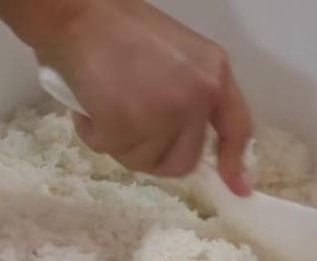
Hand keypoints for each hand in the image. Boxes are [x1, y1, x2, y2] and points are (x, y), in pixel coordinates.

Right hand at [0, 0, 252, 195]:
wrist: (79, 13)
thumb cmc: (118, 28)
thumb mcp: (176, 56)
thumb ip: (188, 92)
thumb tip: (182, 139)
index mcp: (214, 73)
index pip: (236, 127)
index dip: (233, 161)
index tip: (237, 187)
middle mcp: (198, 95)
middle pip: (184, 159)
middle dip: (153, 153)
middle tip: (127, 130)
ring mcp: (166, 113)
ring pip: (145, 161)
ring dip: (120, 143)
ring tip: (104, 106)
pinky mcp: (130, 125)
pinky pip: (112, 151)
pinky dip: (94, 135)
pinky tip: (87, 106)